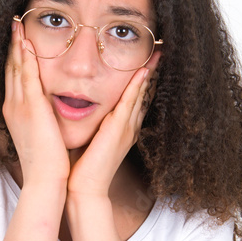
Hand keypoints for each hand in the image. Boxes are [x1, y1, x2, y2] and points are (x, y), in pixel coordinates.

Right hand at [2, 19, 70, 187]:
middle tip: (13, 23)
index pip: (14, 77)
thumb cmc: (47, 161)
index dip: (15, 56)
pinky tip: (26, 42)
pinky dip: (25, 57)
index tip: (17, 39)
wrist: (45, 178)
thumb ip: (44, 118)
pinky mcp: (31, 108)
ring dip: (16, 44)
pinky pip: (26, 76)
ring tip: (17, 24)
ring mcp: (20, 106)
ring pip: (16, 67)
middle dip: (12, 45)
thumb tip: (50, 110)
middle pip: (10, 67)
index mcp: (16, 112)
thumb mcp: (43, 133)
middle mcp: (13, 106)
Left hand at [66, 51, 161, 198]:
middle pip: (143, 94)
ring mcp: (126, 128)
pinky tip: (143, 71)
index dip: (141, 81)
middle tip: (159, 52)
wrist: (84, 189)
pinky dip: (137, 86)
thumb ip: (92, 126)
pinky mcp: (118, 129)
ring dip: (149, 73)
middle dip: (151, 72)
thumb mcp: (90, 141)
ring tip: (157, 54)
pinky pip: (130, 102)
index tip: (145, 63)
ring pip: (140, 94)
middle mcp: (128, 127)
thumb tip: (82, 112)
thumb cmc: (83, 168)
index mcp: (121, 129)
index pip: (134, 100)